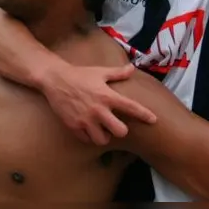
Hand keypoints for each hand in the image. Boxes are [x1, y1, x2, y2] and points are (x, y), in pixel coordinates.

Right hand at [42, 63, 157, 145]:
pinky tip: (89, 130)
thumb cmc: (80, 75)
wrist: (55, 79)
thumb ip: (118, 73)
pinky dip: (90, 137)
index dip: (144, 115)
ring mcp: (85, 120)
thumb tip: (132, 68)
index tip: (153, 120)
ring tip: (103, 130)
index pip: (131, 107)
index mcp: (107, 96)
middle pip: (120, 131)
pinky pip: (87, 139)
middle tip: (117, 125)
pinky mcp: (74, 126)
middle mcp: (98, 110)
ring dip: (105, 136)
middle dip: (120, 130)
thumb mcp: (100, 72)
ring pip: (103, 140)